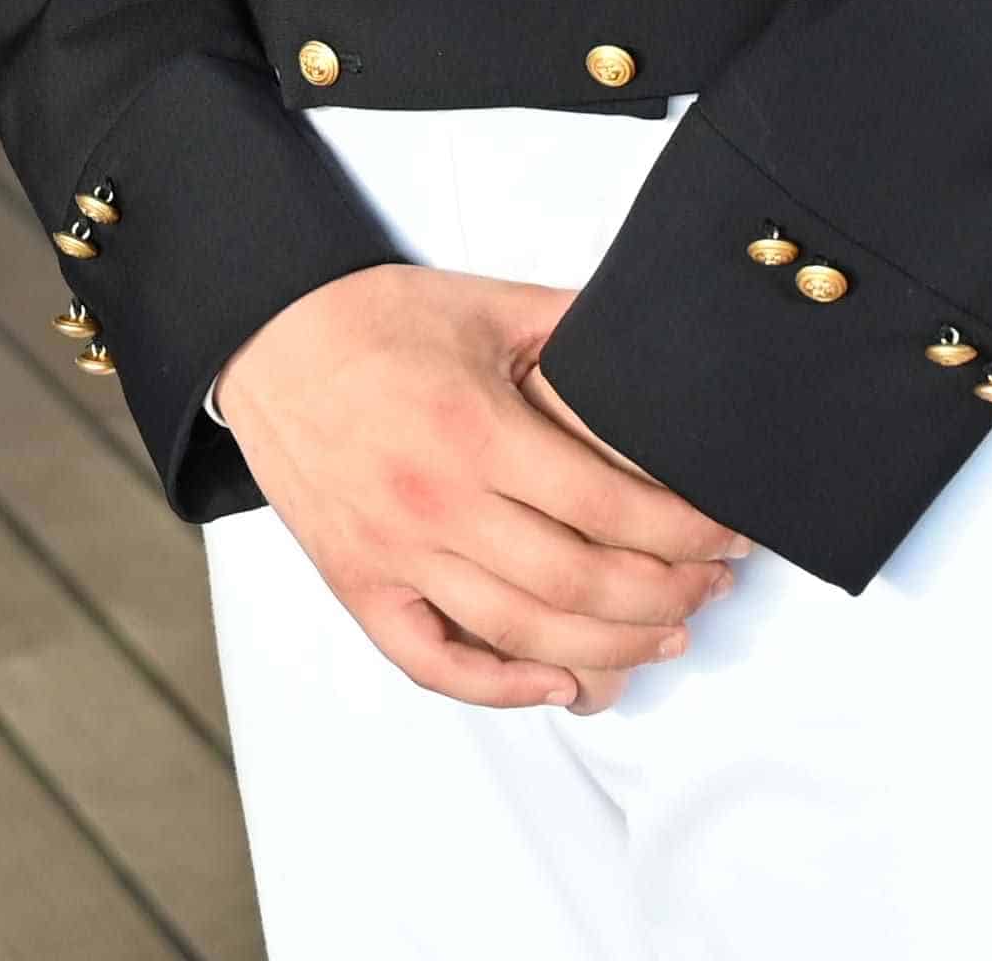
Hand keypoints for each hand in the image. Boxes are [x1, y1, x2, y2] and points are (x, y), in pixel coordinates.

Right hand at [215, 266, 744, 712]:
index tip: (727, 534)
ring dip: (613, 648)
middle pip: (582, 583)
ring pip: (525, 633)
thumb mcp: (486, 304)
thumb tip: (652, 340)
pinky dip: (501, 688)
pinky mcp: (359, 583)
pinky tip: (557, 682)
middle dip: (669, 594)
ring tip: (666, 637)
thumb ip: (574, 327)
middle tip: (712, 585)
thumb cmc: (370, 318)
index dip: (687, 531)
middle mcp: (437, 504)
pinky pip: (434, 662)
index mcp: (476, 431)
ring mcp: (394, 553)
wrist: (264, 336)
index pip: (613, 507)